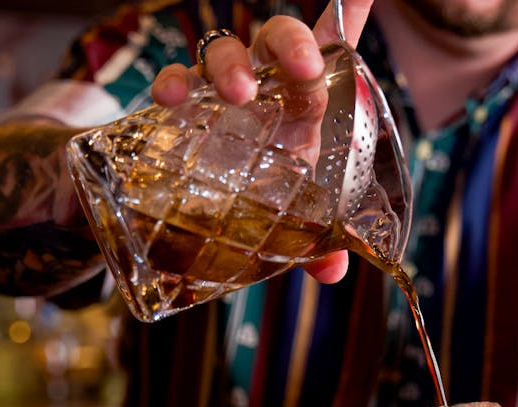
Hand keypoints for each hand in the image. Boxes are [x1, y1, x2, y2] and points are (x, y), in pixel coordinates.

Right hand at [149, 2, 375, 284]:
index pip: (330, 49)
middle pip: (278, 39)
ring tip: (240, 94)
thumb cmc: (258, 200)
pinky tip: (170, 98)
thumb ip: (314, 243)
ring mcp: (220, 92)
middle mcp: (265, 87)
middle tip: (303, 69)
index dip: (347, 13)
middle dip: (291, 44)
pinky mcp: (179, 108)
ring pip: (225, 50)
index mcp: (304, 103)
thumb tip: (331, 270)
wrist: (188, 212)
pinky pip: (174, 80)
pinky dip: (172, 83)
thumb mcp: (291, 221)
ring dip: (232, 66)